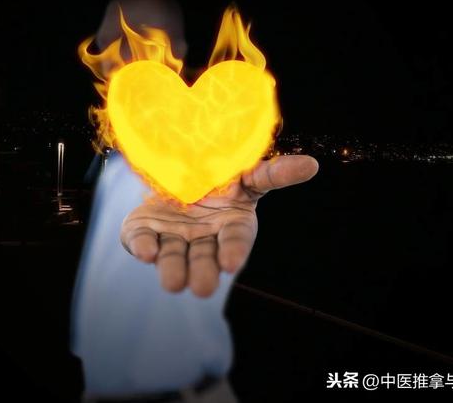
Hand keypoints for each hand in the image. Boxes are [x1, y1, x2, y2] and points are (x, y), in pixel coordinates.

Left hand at [120, 155, 318, 296]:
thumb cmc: (219, 178)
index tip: (231, 263)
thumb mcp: (247, 174)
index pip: (235, 242)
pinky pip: (140, 240)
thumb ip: (274, 173)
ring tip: (173, 284)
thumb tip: (312, 165)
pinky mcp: (143, 231)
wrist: (180, 172)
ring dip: (172, 269)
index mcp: (230, 226)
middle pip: (202, 257)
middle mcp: (201, 238)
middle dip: (202, 272)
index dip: (233, 251)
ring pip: (172, 256)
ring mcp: (171, 236)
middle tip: (201, 288)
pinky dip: (141, 246)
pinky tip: (144, 251)